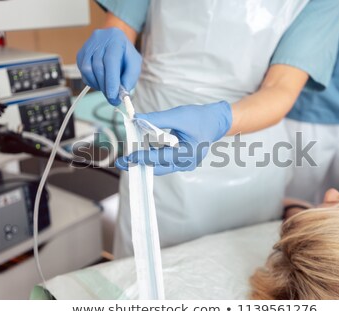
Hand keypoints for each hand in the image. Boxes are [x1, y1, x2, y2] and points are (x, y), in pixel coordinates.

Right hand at [77, 27, 141, 105]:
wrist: (114, 41)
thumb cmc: (126, 54)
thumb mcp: (134, 64)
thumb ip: (130, 78)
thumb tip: (121, 93)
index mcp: (116, 39)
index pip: (111, 60)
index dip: (111, 80)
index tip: (113, 96)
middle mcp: (99, 40)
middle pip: (98, 66)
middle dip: (105, 86)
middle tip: (112, 99)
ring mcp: (87, 46)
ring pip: (88, 70)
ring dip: (98, 84)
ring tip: (107, 89)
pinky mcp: (81, 53)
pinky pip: (83, 72)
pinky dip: (92, 81)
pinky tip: (100, 82)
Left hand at [115, 101, 232, 174]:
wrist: (216, 121)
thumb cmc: (200, 118)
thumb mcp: (178, 115)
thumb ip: (156, 119)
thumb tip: (136, 120)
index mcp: (187, 153)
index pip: (160, 158)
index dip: (142, 158)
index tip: (127, 158)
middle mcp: (187, 163)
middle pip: (158, 167)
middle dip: (140, 164)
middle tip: (122, 162)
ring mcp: (185, 164)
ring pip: (161, 166)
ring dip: (146, 161)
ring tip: (129, 157)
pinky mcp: (183, 161)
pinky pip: (165, 162)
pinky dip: (153, 157)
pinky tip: (142, 152)